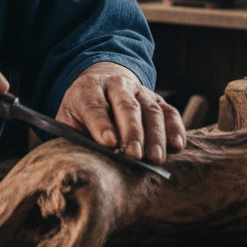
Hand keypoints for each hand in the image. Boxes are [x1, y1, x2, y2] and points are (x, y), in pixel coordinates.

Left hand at [55, 63, 186, 164]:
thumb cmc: (82, 111)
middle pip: (126, 106)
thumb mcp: (69, 117)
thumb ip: (73, 135)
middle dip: (131, 131)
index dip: (101, 123)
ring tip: (155, 158)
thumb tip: (83, 162)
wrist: (102, 83)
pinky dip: (175, 128)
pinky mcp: (157, 99)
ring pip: (150, 110)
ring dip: (155, 135)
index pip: (94, 105)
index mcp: (88, 88)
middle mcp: (116, 85)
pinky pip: (169, 111)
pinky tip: (177, 145)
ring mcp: (139, 90)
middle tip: (134, 155)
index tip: (108, 142)